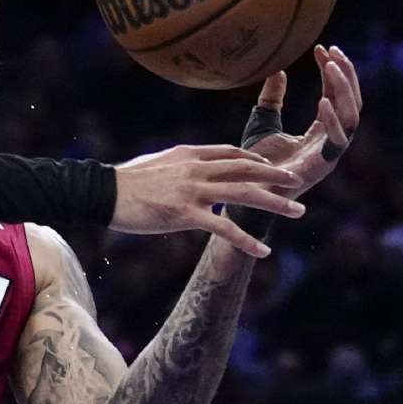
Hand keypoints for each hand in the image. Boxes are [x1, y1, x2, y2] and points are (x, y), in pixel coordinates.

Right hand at [110, 144, 305, 257]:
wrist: (103, 192)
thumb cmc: (125, 182)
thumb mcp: (157, 164)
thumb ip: (180, 166)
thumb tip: (187, 171)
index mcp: (190, 155)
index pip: (231, 153)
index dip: (255, 160)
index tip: (270, 166)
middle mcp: (197, 169)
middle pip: (246, 169)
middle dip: (276, 175)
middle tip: (299, 181)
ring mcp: (193, 190)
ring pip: (244, 194)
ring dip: (275, 203)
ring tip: (297, 210)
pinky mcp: (186, 213)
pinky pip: (224, 228)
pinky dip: (246, 240)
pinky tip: (263, 250)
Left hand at [243, 45, 362, 198]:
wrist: (246, 192)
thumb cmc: (255, 163)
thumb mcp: (262, 122)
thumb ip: (272, 99)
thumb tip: (277, 70)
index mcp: (320, 131)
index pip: (336, 95)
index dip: (333, 71)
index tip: (323, 48)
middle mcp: (330, 141)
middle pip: (351, 102)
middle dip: (346, 76)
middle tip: (334, 51)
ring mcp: (329, 154)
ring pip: (351, 117)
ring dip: (344, 90)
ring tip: (332, 66)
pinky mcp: (323, 167)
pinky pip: (337, 141)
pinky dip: (332, 120)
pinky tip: (323, 99)